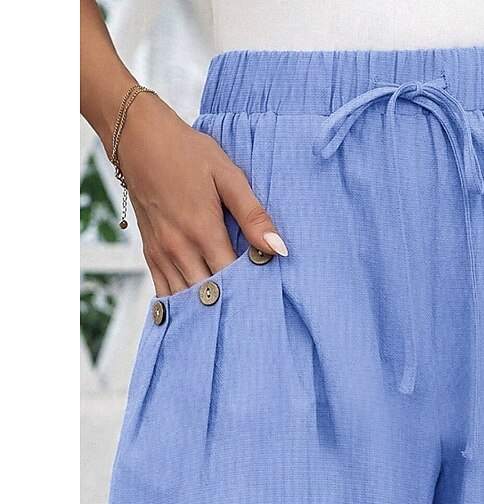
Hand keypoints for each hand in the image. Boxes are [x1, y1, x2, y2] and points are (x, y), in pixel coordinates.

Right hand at [113, 93, 287, 296]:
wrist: (137, 137)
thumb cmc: (187, 152)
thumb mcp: (228, 176)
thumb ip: (254, 215)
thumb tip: (279, 248)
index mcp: (202, 231)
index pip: (232, 280)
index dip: (252, 292)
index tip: (269, 297)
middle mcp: (179, 248)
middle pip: (209, 295)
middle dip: (231, 305)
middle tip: (254, 313)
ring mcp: (161, 253)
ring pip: (185, 298)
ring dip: (206, 308)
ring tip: (230, 318)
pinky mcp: (150, 252)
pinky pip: (164, 291)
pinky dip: (182, 304)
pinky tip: (198, 312)